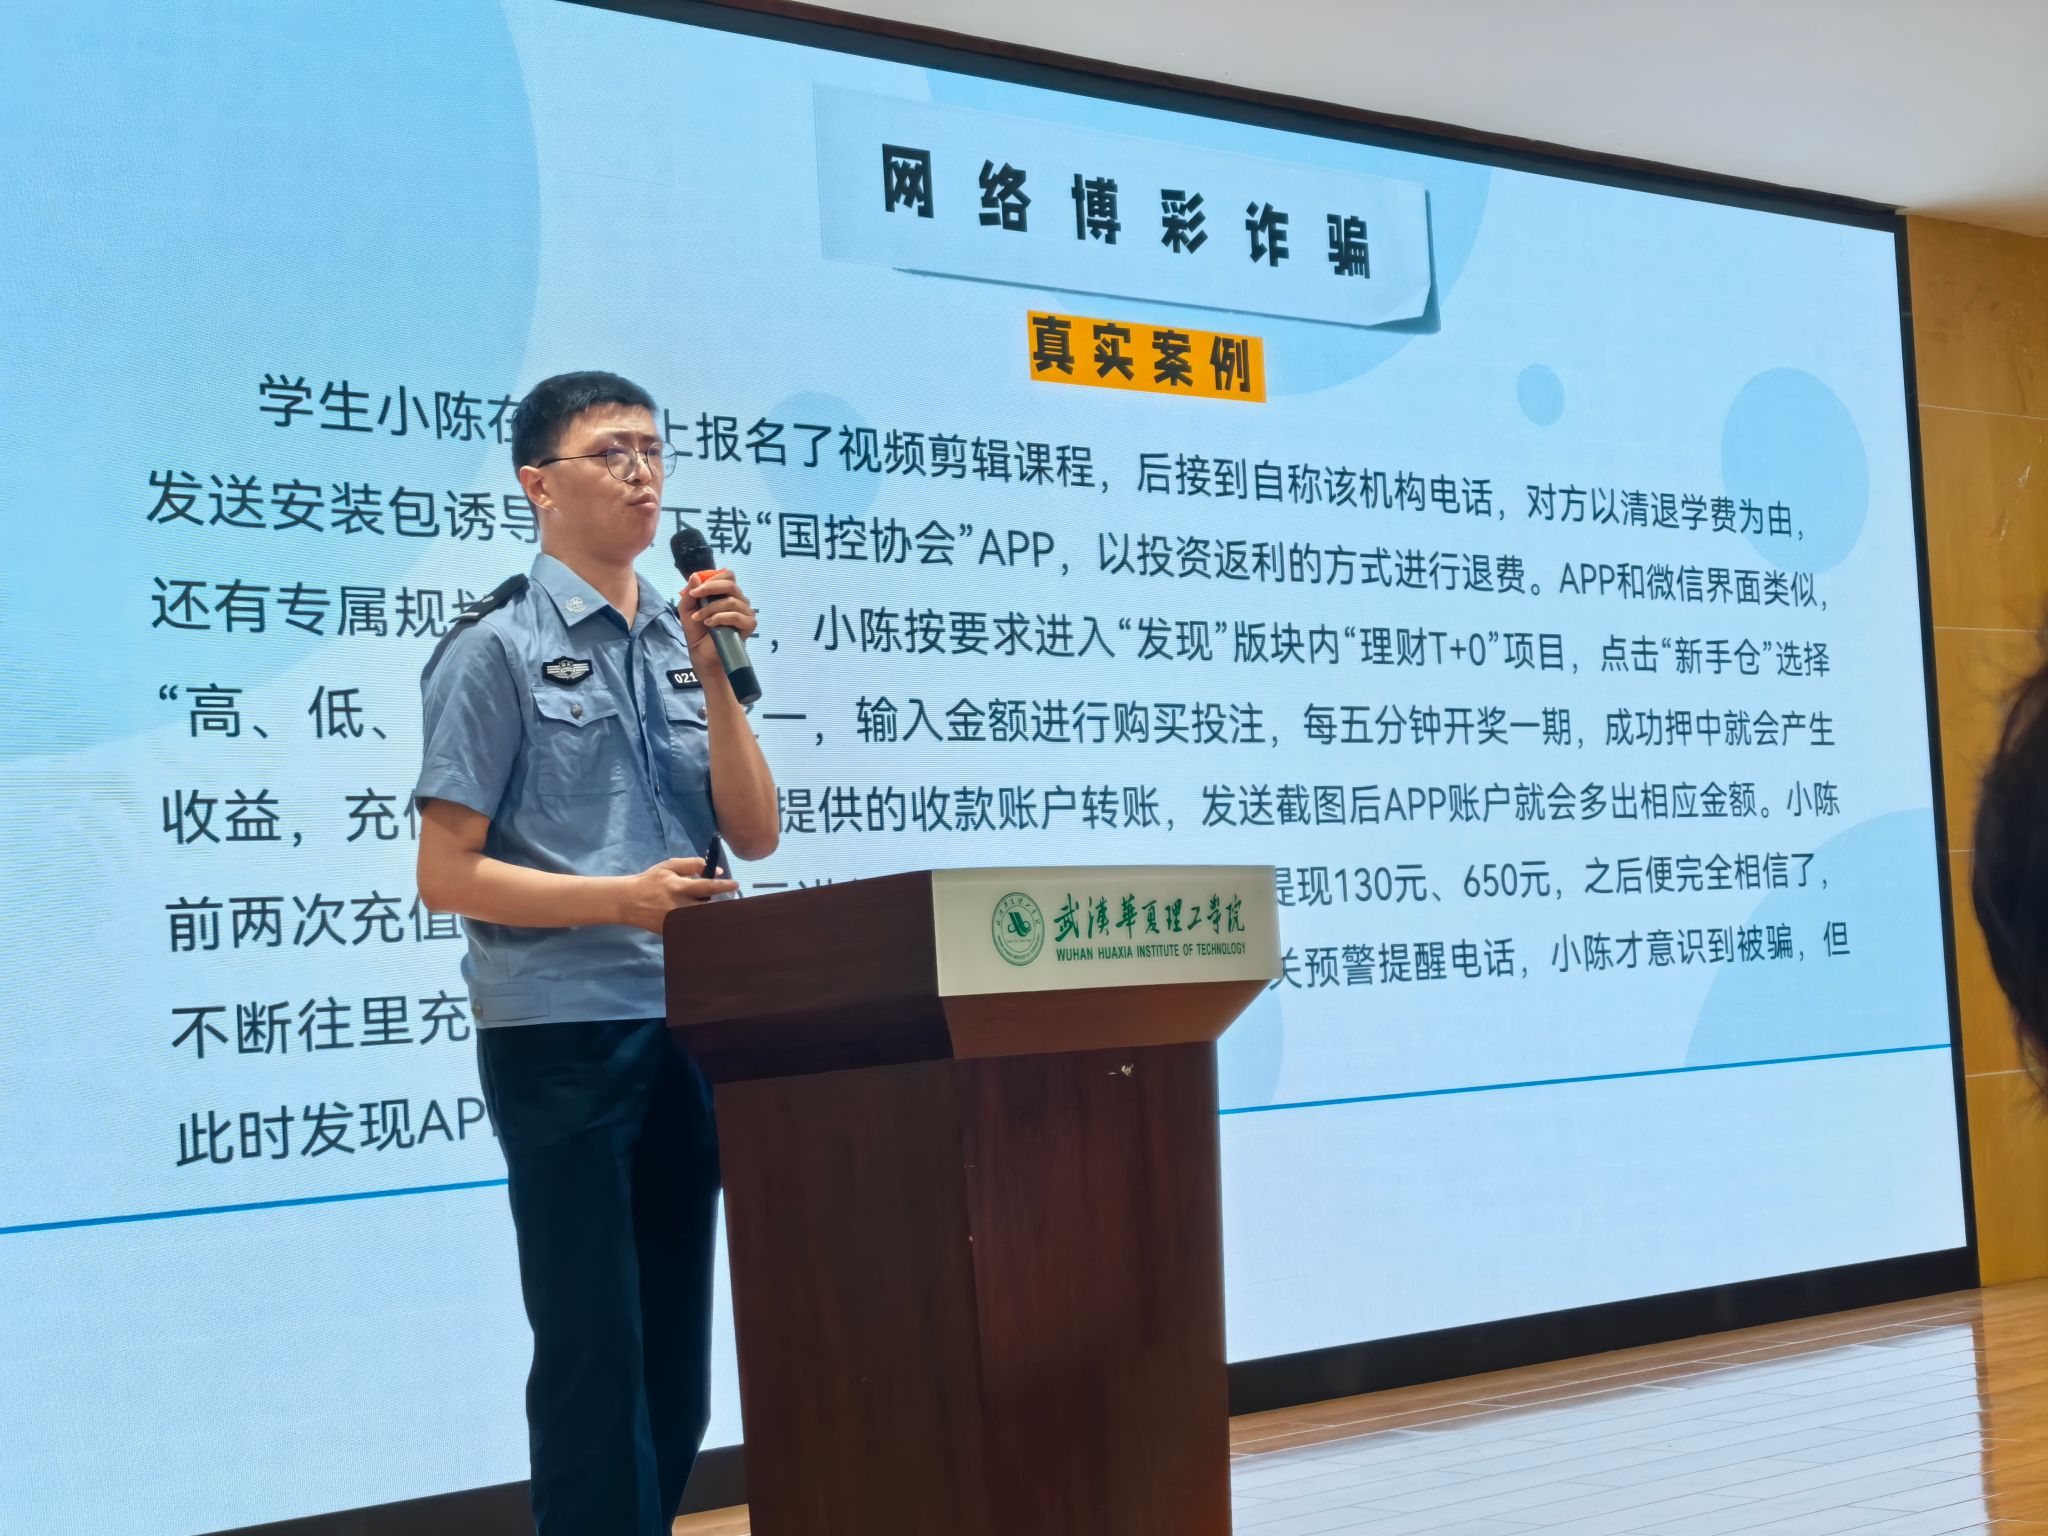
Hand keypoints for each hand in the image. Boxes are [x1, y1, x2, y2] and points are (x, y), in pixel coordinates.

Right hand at [615, 856, 737, 932]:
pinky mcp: (672, 931)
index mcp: (679, 887)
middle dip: (720, 903)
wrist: (628, 901)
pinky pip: (692, 927)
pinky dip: (699, 923)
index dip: (724, 886)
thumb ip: (691, 865)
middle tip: (728, 900)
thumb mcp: (668, 866)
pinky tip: (704, 920)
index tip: (736, 884)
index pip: (707, 887)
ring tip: (714, 908)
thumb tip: (713, 869)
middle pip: (708, 907)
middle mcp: (679, 905)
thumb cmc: (651, 881)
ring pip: (702, 918)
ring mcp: (676, 920)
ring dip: (710, 913)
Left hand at [679, 569, 757, 669]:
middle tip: (694, 596)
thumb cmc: (697, 630)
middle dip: (710, 588)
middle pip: (731, 584)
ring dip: (710, 608)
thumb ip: (690, 593)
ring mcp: (746, 612)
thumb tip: (695, 576)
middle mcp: (739, 599)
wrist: (702, 653)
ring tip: (699, 618)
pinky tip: (710, 624)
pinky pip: (737, 616)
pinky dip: (721, 618)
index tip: (696, 589)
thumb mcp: (687, 609)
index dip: (711, 579)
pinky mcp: (749, 625)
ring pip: (731, 601)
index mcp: (726, 593)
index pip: (727, 575)